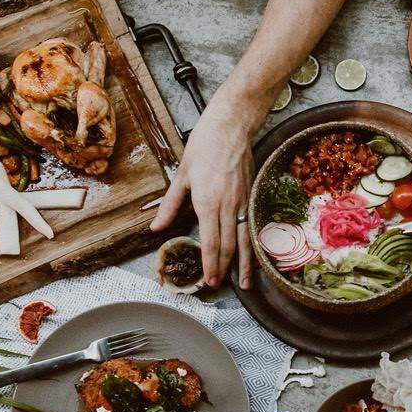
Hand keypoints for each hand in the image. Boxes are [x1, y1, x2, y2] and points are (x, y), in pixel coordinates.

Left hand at [150, 98, 256, 288]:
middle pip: (230, 245)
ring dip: (245, 263)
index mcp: (208, 201)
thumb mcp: (182, 175)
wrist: (232, 125)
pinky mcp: (252, 195)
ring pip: (246, 239)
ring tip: (245, 282)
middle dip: (225, 268)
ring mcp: (243, 200)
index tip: (208, 279)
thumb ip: (170, 205)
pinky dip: (254, 244)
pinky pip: (253, 226)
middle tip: (220, 286)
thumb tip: (156, 228)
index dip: (211, 264)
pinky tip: (254, 255)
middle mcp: (228, 205)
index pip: (212, 242)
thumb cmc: (205, 145)